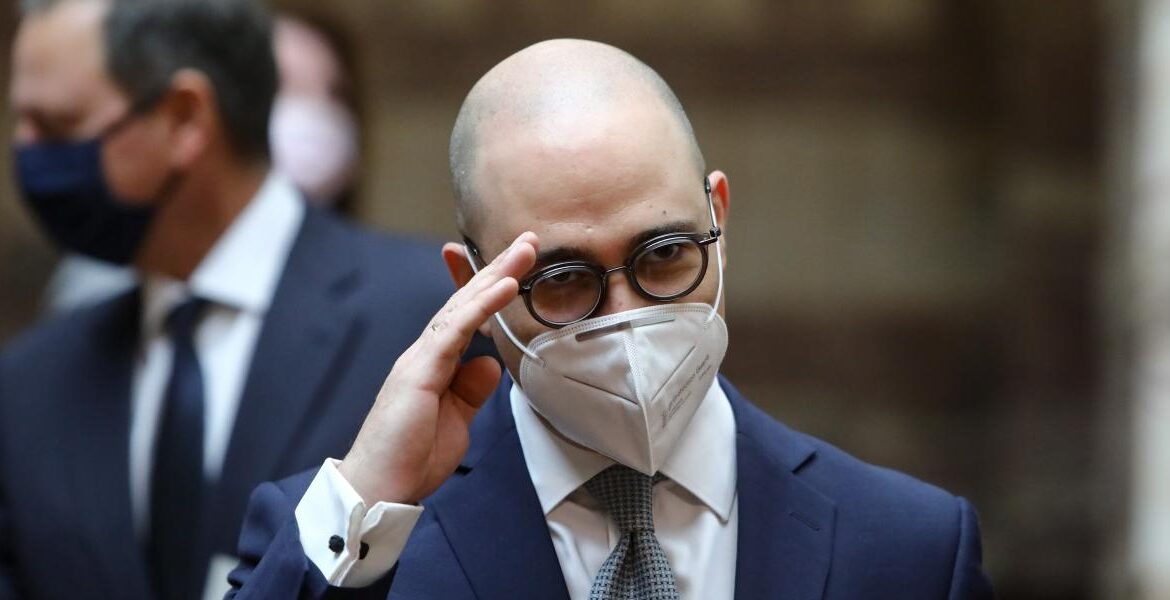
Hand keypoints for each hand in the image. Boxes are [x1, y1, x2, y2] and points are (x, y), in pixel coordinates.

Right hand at [339, 232, 537, 504]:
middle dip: (498, 268)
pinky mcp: (419, 370)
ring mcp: (421, 358)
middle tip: (528, 241)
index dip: (488, 287)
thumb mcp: (455, 420)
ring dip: (495, 274)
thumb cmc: (411, 458)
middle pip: (466, 300)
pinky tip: (505, 285)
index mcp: (434, 363)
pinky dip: (482, 304)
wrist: (377, 487)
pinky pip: (455, 329)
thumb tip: (490, 365)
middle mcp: (426, 352)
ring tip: (524, 251)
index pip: (465, 315)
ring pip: (462, 305)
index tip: (516, 266)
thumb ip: (470, 391)